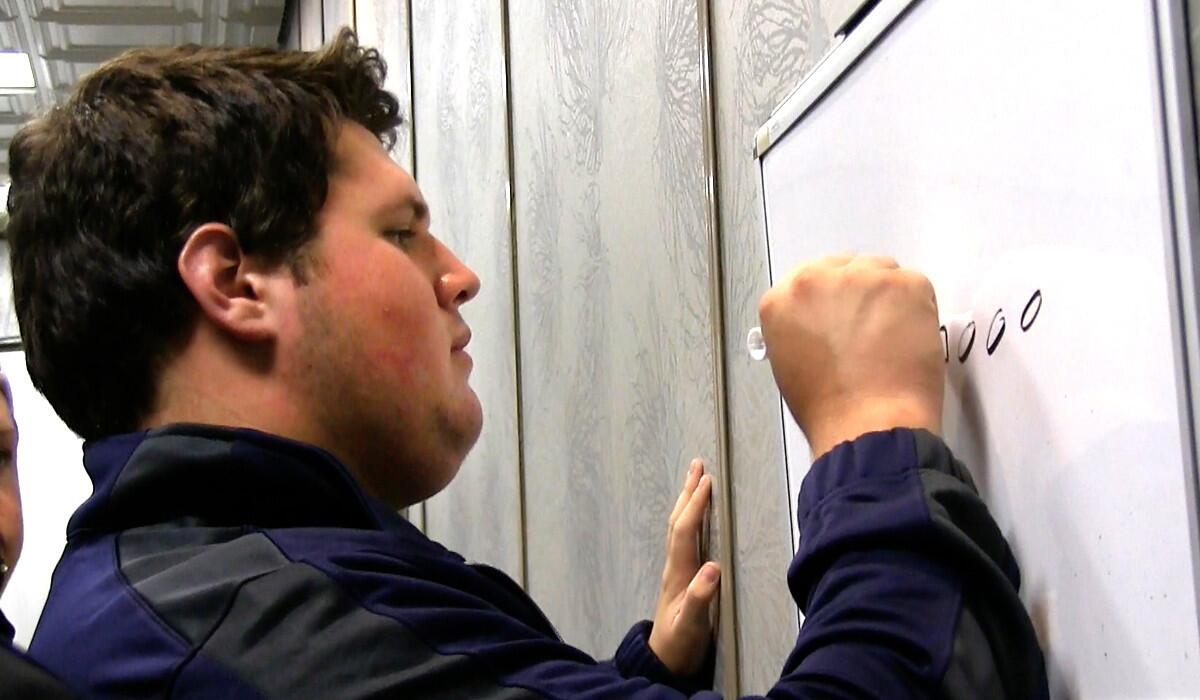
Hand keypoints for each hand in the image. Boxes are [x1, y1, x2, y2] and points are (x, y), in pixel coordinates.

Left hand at [647, 458, 719, 676]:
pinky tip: (693, 514)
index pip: (685, 531)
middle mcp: (674, 566)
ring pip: (679, 526)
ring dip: (687, 500)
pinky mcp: (681, 575)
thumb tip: (714, 567)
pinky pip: (683, 537)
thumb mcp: (693, 625)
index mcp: (678, 573)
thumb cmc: (681, 644)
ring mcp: (676, 569)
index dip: (696, 506)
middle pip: (678, 521)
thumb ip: (702, 597)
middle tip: (697, 464)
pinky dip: (689, 517)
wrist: (665, 660)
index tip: (707, 481)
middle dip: (688, 492)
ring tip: (695, 478)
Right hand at [758, 254, 943, 459]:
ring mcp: (862, 277)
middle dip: (859, 294)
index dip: (831, 302)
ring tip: (894, 338)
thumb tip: (827, 322)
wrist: (867, 425)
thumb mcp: (790, 362)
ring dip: (888, 298)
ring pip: (881, 272)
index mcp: (781, 300)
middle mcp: (815, 279)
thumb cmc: (826, 408)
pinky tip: (911, 340)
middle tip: (872, 328)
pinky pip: (914, 286)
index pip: (810, 282)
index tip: (843, 320)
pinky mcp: (904, 284)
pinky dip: (918, 310)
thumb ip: (802, 327)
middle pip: (845, 268)